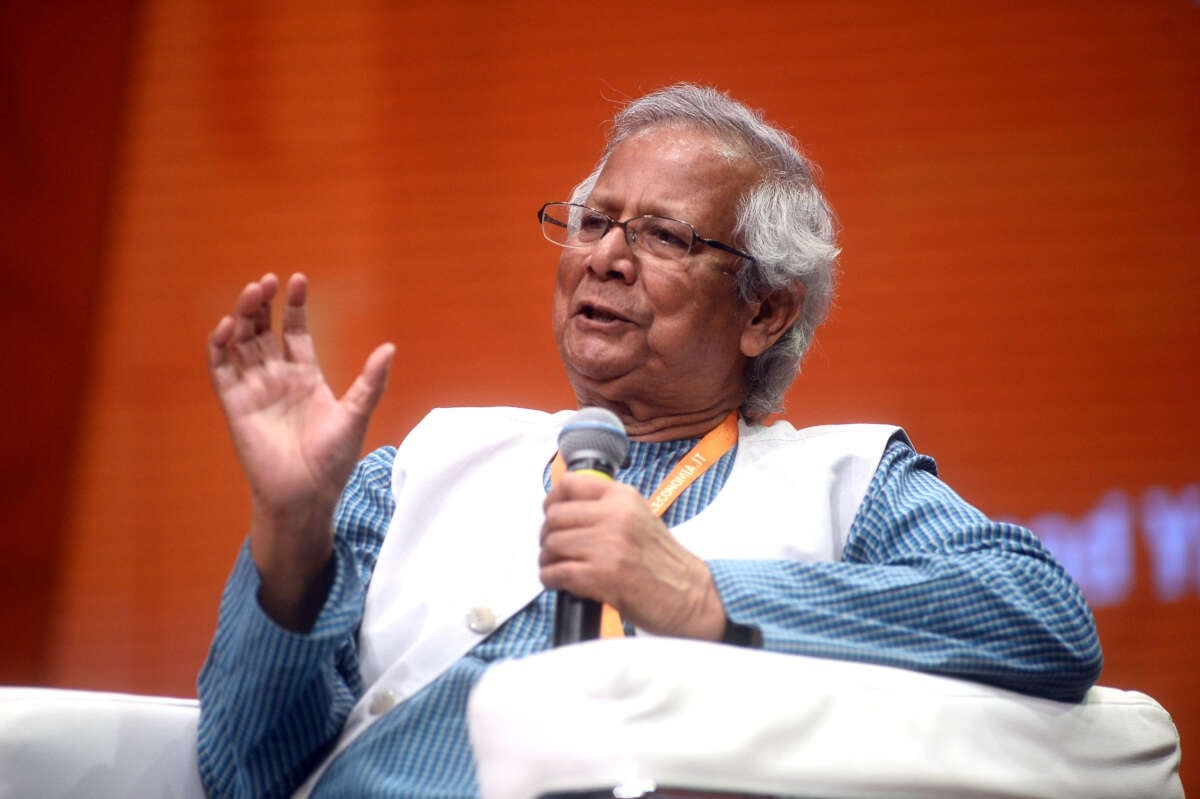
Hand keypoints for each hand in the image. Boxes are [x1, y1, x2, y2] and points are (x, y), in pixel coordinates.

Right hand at [207, 272, 393, 628]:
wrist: (306, 495)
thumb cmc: (333, 461)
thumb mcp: (357, 415)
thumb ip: (371, 381)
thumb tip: (390, 347)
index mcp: (306, 376)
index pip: (296, 331)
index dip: (295, 306)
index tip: (299, 280)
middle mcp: (277, 378)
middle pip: (264, 330)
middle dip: (264, 303)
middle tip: (268, 281)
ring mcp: (254, 389)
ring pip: (241, 342)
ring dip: (243, 316)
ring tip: (252, 293)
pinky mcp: (234, 404)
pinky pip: (221, 369)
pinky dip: (220, 345)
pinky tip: (230, 325)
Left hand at [539, 472, 725, 640]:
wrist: (689, 596)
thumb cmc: (664, 562)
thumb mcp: (639, 517)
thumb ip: (607, 508)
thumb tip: (563, 509)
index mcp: (623, 497)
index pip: (570, 484)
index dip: (553, 500)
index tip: (551, 513)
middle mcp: (615, 516)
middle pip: (555, 517)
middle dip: (548, 535)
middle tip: (554, 549)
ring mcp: (607, 545)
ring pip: (552, 545)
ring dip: (548, 560)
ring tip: (558, 567)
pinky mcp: (600, 575)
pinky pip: (556, 572)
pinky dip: (551, 579)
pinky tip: (560, 582)